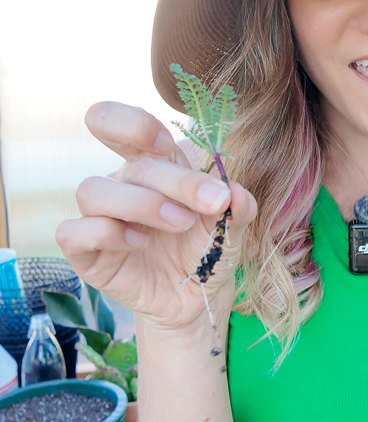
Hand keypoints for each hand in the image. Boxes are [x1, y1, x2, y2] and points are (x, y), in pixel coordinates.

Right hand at [56, 102, 257, 333]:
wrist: (197, 297)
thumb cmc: (207, 249)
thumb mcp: (231, 227)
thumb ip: (238, 206)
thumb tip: (236, 193)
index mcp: (155, 167)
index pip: (123, 126)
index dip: (134, 124)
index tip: (164, 143)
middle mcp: (123, 186)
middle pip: (133, 166)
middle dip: (178, 182)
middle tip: (211, 203)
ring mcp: (100, 217)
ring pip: (93, 191)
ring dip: (142, 204)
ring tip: (179, 224)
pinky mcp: (85, 252)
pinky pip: (74, 232)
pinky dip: (107, 233)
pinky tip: (139, 243)